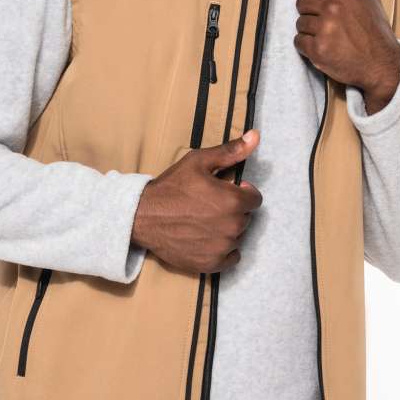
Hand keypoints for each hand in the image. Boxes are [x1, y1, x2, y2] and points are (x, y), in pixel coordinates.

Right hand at [131, 130, 262, 273]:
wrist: (143, 216)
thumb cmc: (171, 187)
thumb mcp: (199, 162)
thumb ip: (231, 151)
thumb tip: (256, 136)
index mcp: (233, 201)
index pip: (255, 199)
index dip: (241, 193)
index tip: (225, 191)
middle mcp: (232, 227)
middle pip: (246, 218)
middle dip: (233, 211)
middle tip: (210, 206)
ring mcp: (222, 248)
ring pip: (237, 237)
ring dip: (227, 230)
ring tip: (204, 222)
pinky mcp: (211, 264)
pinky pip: (231, 258)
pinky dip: (223, 250)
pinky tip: (206, 239)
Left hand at [294, 0, 399, 113]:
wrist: (382, 64)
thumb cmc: (374, 27)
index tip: (326, 5)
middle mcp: (333, 7)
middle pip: (302, 2)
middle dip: (312, 13)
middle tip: (329, 23)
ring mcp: (325, 29)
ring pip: (299, 23)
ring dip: (310, 31)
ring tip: (329, 37)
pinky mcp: (318, 50)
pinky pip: (298, 42)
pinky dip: (308, 47)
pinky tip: (325, 48)